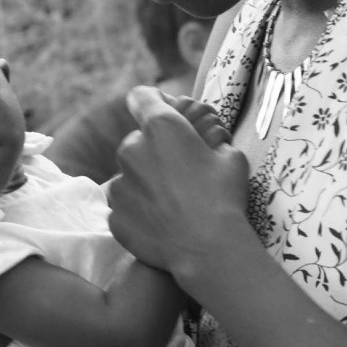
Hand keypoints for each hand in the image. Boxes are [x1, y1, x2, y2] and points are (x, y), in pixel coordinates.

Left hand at [110, 86, 250, 282]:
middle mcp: (132, 149)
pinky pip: (126, 204)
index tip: (166, 112)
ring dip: (146, 181)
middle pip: (138, 140)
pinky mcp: (114, 214)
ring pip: (130, 173)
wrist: (208, 249)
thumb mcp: (231, 157)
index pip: (142, 96)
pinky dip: (140, 210)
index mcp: (161, 127)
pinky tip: (163, 223)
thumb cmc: (224, 197)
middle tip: (180, 172)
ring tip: (172, 203)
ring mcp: (119, 183)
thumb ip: (210, 142)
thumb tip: (207, 145)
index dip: (154, 101)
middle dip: (155, 150)